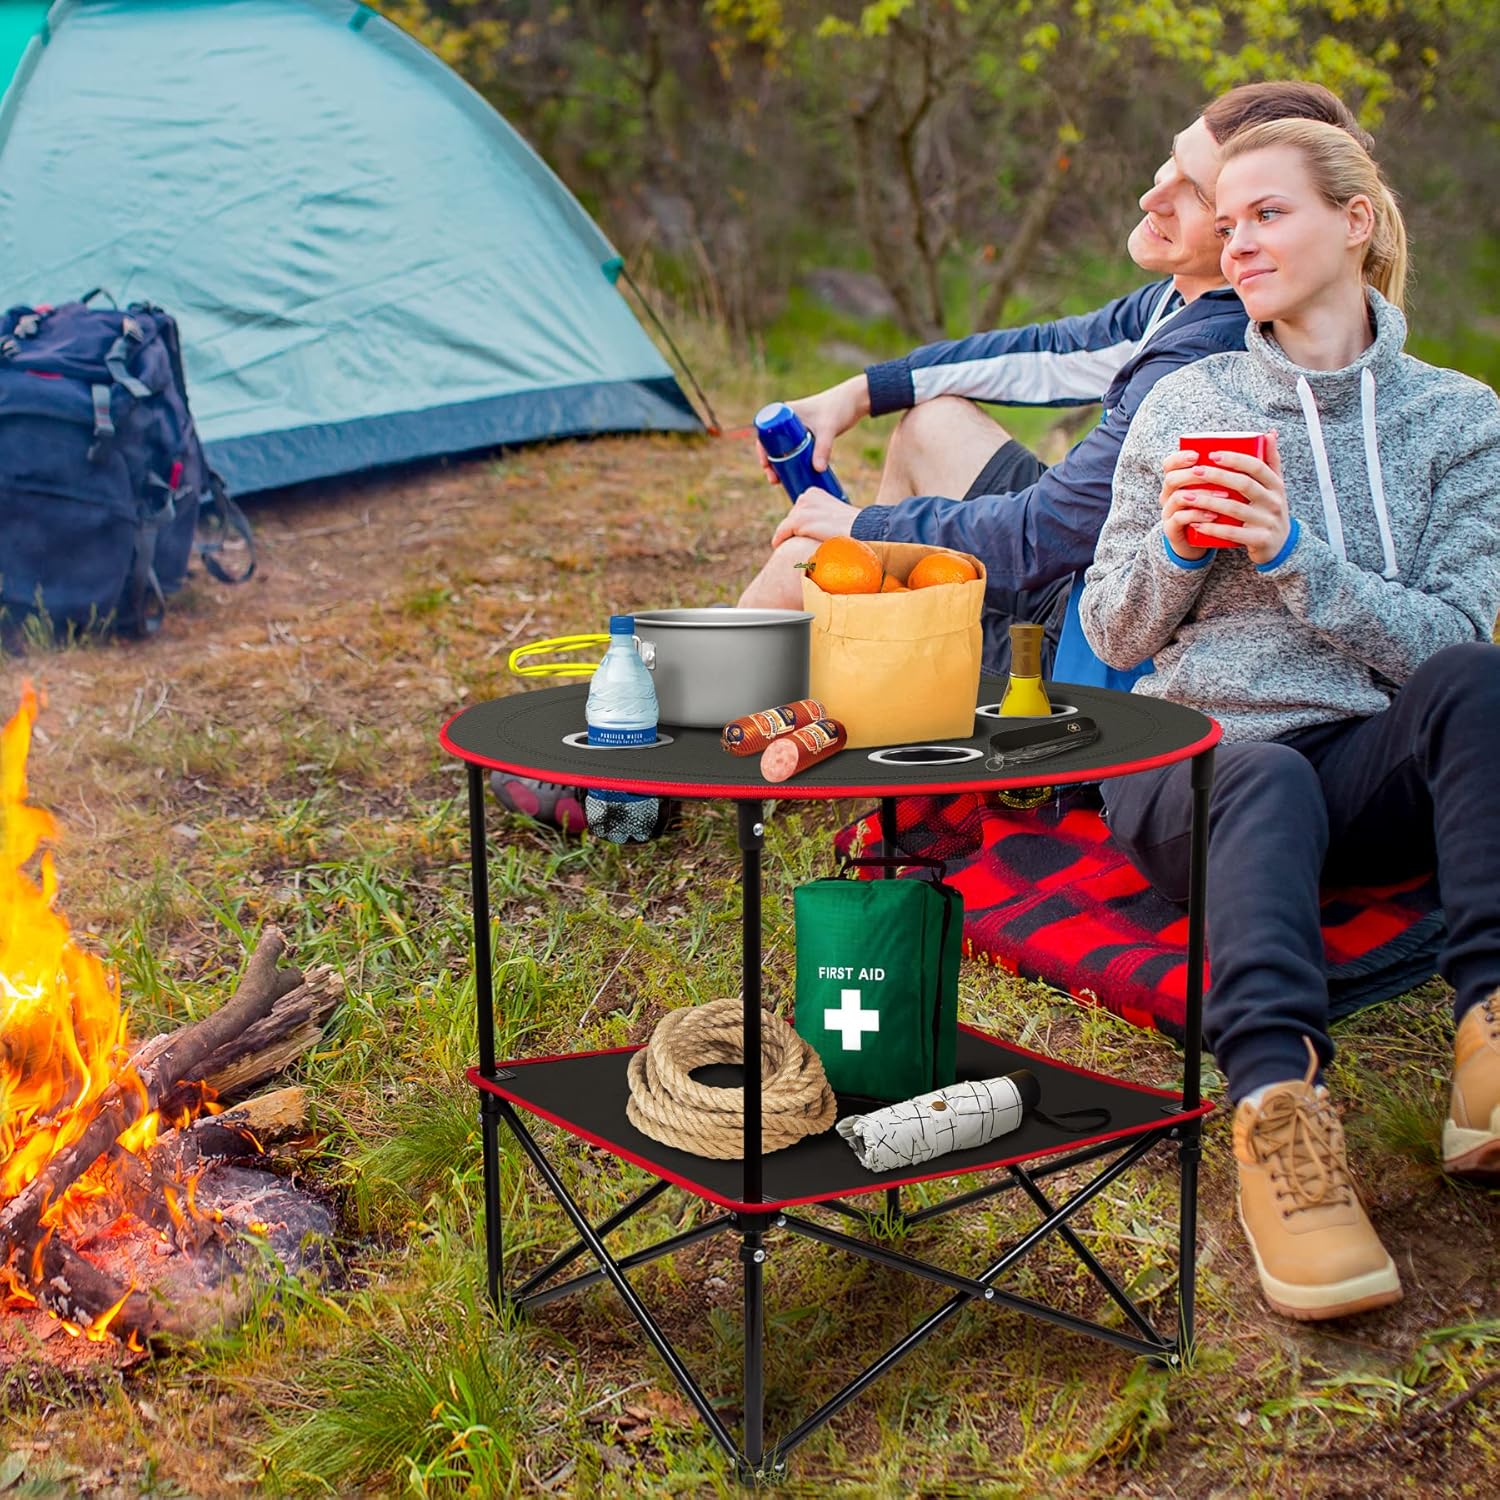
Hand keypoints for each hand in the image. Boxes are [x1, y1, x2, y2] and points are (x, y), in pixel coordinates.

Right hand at [755, 374, 869, 485]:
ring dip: (779, 465)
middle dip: (770, 463)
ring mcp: (798, 427)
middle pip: (772, 444)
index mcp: (787, 412)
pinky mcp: (808, 434)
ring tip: (779, 482)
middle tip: (774, 480)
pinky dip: (790, 461)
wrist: (855, 400)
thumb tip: (818, 470)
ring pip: (782, 449)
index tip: (766, 465)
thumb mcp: (828, 429)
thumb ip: (823, 448)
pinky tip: (790, 475)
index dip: (762, 450)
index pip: (766, 432)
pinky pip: (794, 449)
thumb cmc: (839, 408)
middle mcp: (789, 419)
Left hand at [770, 490, 857, 548]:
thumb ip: (822, 517)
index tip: (800, 534)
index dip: (799, 523)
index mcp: (815, 493)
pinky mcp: (800, 520)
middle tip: (797, 543)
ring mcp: (803, 508)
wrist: (862, 531)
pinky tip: (778, 545)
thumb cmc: (854, 527)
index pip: (798, 509)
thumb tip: (814, 529)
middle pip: (791, 517)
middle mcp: (807, 497)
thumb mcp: (835, 517)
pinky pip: (783, 532)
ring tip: (790, 547)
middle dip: (793, 530)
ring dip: (788, 536)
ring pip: (787, 525)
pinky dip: (779, 539)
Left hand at [1160, 431, 1287, 564]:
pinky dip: (1213, 528)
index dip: (1235, 459)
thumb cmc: (1269, 510)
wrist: (1281, 546)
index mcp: (1276, 485)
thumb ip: (1271, 461)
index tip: (1211, 454)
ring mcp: (1268, 521)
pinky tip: (1196, 524)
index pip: (1257, 466)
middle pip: (1245, 484)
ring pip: (1235, 509)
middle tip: (1195, 471)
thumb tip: (1269, 432)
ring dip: (1208, 502)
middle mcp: (1275, 501)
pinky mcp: (1260, 540)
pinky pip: (1233, 534)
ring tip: (1186, 496)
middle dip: (1218, 476)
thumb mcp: (1275, 487)